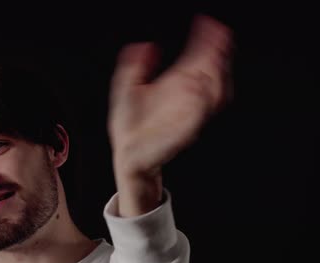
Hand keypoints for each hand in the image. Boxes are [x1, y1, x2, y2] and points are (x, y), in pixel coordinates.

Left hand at [108, 15, 232, 214]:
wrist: (126, 155)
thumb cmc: (130, 125)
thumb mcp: (128, 88)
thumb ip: (135, 66)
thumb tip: (145, 45)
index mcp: (177, 84)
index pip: (197, 58)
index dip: (205, 41)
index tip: (208, 23)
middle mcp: (188, 97)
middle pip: (212, 71)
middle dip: (217, 53)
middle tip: (219, 34)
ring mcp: (189, 113)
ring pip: (213, 92)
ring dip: (217, 74)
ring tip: (216, 57)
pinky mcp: (185, 130)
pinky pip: (200, 115)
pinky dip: (204, 103)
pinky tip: (204, 88)